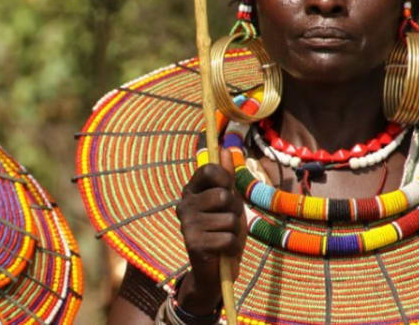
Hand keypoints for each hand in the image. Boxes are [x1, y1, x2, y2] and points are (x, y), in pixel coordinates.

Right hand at [174, 149, 246, 315]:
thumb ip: (226, 177)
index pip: (209, 170)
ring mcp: (187, 224)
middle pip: (223, 195)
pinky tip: (222, 251)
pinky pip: (228, 238)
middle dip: (235, 210)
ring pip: (229, 219)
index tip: (228, 190)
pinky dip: (232, 247)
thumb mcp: (229, 202)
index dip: (225, 177)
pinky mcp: (193, 244)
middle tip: (228, 222)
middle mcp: (184, 205)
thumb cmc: (223, 230)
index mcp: (191, 191)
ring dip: (234, 231)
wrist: (215, 270)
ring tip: (224, 238)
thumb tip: (225, 148)